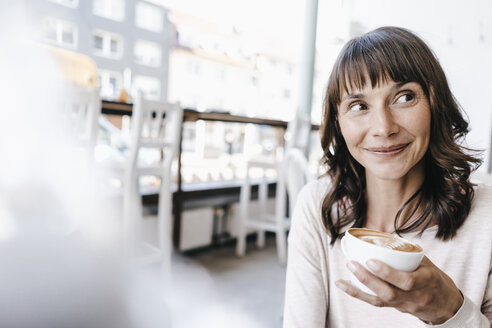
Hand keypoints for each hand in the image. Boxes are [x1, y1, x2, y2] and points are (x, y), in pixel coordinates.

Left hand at [335, 256, 463, 323]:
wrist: (446, 305)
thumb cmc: (434, 279)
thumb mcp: (428, 264)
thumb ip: (408, 252)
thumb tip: (385, 234)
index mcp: (427, 281)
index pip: (407, 281)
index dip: (388, 273)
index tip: (371, 261)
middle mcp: (416, 296)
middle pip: (390, 292)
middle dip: (368, 279)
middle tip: (352, 264)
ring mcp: (405, 305)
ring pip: (381, 300)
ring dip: (359, 288)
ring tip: (343, 276)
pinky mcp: (396, 308)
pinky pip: (375, 303)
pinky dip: (357, 294)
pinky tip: (343, 285)